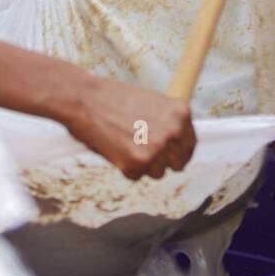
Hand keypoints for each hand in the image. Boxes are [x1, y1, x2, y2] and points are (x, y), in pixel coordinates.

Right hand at [62, 74, 195, 180]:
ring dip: (142, 165)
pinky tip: (114, 148)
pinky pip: (136, 176)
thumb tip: (175, 148)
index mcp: (181, 113)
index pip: (189, 146)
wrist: (84, 99)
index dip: (178, 154)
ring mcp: (158, 148)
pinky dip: (124, 168)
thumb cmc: (112, 99)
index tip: (168, 157)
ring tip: (123, 143)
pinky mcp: (139, 162)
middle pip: (177, 164)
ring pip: (156, 173)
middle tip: (140, 150)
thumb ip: (166, 124)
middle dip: (160, 161)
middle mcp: (175, 131)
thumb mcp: (151, 104)